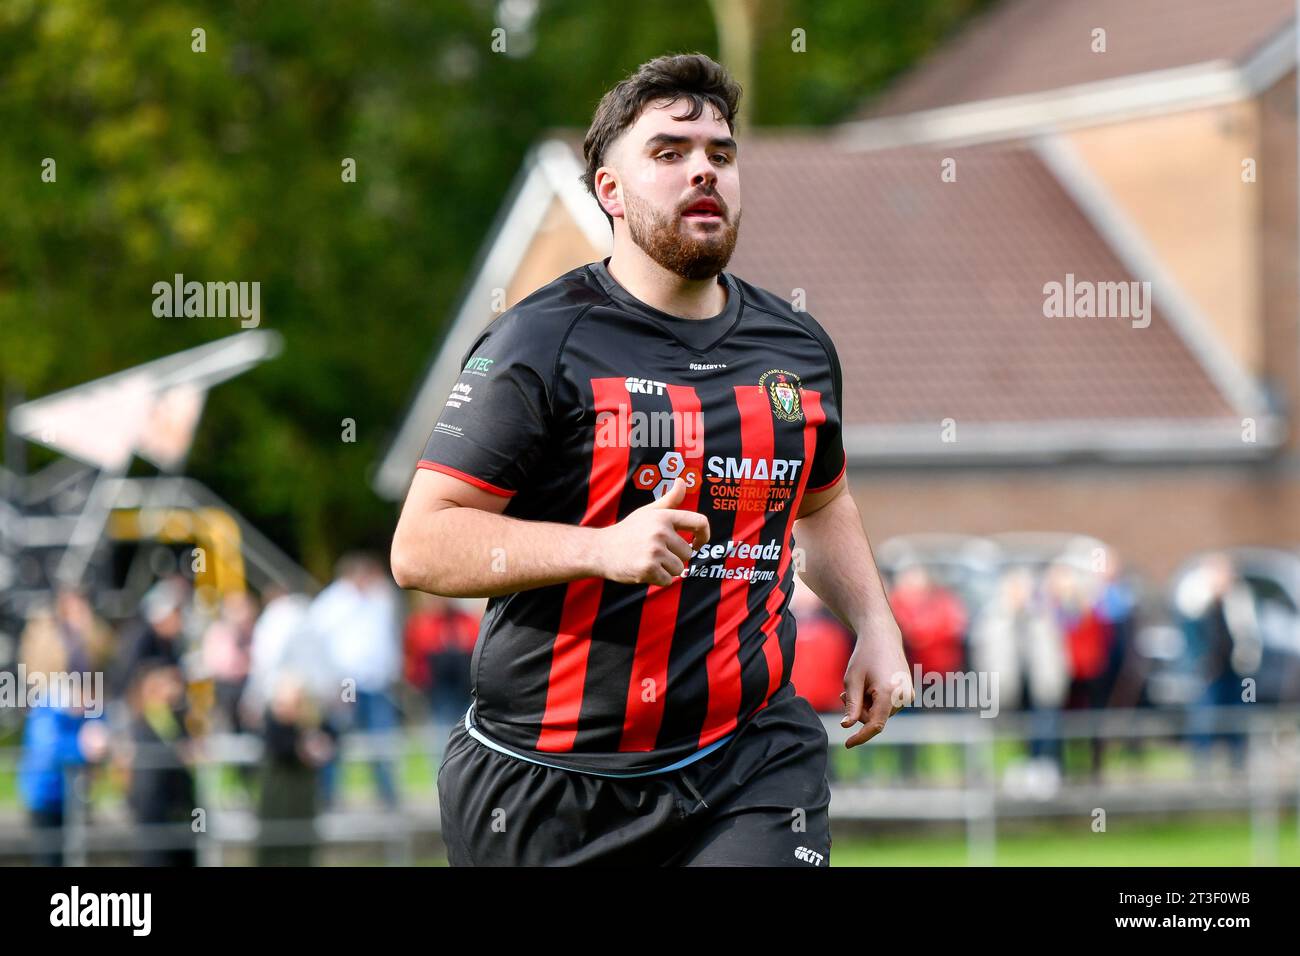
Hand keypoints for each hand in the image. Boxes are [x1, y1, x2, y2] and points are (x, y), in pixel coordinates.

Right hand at [594, 476, 710, 586]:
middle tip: (655, 553)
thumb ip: (669, 500)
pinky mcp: (647, 568)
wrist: (600, 550)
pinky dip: (658, 580)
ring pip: (679, 569)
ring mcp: (654, 551)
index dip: (705, 535)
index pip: (699, 522)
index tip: (698, 543)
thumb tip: (682, 481)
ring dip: (667, 570)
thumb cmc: (628, 531)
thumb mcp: (648, 512)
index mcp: (663, 516)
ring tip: (649, 561)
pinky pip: (668, 581)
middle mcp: (660, 532)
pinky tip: (644, 570)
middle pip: (688, 553)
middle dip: (675, 558)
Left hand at [840, 623, 912, 747]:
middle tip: (843, 695)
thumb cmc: (864, 657)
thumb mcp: (852, 681)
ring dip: (866, 705)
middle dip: (858, 712)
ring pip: (881, 713)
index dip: (860, 736)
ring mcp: (908, 695)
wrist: (883, 637)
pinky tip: (869, 686)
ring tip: (859, 686)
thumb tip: (848, 726)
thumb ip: (851, 705)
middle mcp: (903, 696)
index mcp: (890, 693)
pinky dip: (875, 702)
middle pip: (875, 719)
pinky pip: (887, 706)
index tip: (847, 744)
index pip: (875, 725)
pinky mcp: (908, 693)